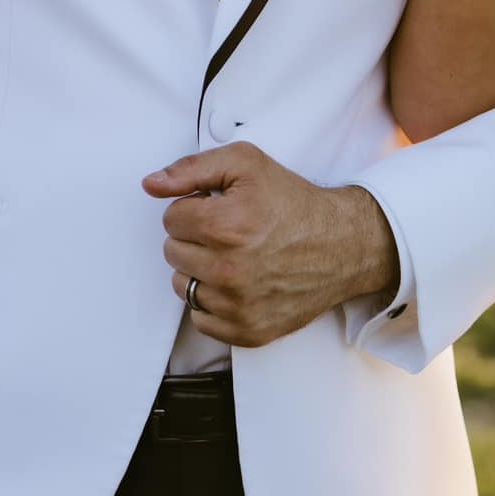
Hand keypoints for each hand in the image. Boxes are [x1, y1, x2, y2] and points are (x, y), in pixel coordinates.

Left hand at [142, 143, 399, 348]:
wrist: (343, 244)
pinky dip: (215, 303)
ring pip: (184, 286)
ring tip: (236, 257)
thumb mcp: (247, 164)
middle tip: (231, 232)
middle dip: (196, 238)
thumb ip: (192, 168)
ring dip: (202, 270)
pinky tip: (240, 284)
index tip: (221, 209)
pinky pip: (202, 320)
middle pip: (173, 252)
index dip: (195, 208)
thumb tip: (151, 184)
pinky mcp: (248, 331)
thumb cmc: (294, 204)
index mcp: (226, 226)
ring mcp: (238, 306)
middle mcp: (230, 270)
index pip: (171, 218)